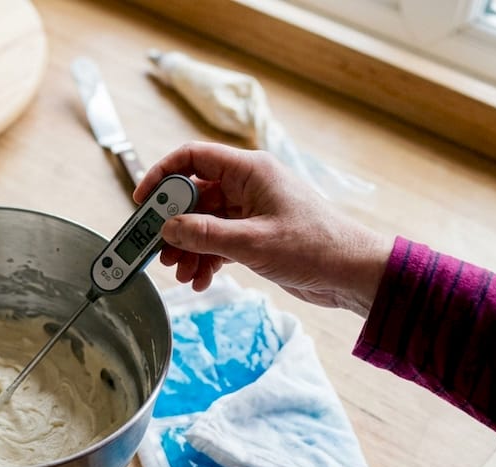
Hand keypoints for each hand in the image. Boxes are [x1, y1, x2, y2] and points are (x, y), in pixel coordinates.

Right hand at [134, 142, 393, 315]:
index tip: (142, 200)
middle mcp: (248, 186)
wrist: (353, 274)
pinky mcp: (257, 236)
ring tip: (181, 273)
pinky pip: (219, 242)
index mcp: (249, 171)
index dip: (163, 175)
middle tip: (157, 250)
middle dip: (173, 225)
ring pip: (204, 223)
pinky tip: (200, 280)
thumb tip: (167, 229)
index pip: (193, 158)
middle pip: (193, 196)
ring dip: (188, 248)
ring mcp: (252, 211)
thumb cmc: (315, 248)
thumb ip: (204, 235)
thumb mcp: (252, 243)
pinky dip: (206, 259)